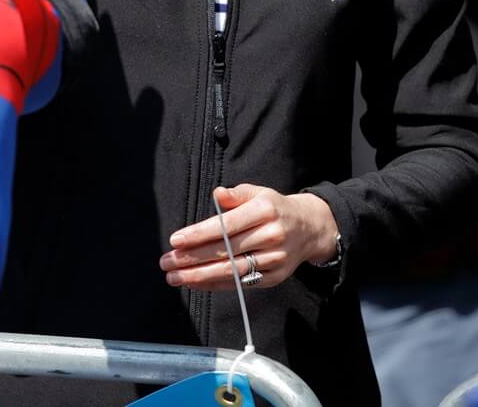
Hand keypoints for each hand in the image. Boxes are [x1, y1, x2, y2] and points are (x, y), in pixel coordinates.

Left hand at [160, 185, 338, 290]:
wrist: (310, 228)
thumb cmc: (274, 208)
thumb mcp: (257, 192)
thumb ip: (235, 194)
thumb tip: (217, 194)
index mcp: (263, 211)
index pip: (226, 225)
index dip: (199, 234)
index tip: (175, 240)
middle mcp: (270, 237)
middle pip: (225, 251)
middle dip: (192, 259)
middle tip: (166, 263)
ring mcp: (274, 260)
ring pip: (232, 271)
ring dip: (200, 277)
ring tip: (175, 277)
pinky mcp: (275, 278)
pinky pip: (241, 284)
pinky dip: (217, 285)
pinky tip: (196, 283)